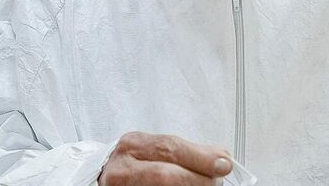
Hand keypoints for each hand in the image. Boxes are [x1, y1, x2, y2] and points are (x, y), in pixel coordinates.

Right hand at [98, 132, 233, 184]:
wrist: (104, 179)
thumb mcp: (154, 150)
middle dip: (198, 180)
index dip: (201, 158)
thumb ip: (185, 152)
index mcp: (133, 145)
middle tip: (214, 183)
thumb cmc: (134, 164)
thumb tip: (221, 159)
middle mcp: (122, 168)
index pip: (170, 148)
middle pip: (166, 175)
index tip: (224, 164)